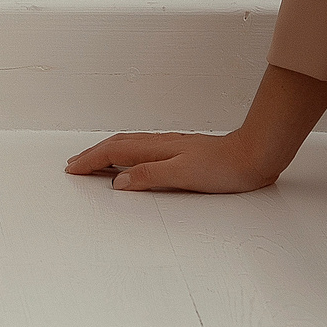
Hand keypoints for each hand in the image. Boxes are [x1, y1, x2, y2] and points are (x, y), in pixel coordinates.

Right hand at [63, 129, 285, 193]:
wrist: (254, 156)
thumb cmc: (223, 168)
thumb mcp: (183, 175)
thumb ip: (149, 176)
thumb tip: (118, 181)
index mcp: (155, 149)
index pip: (113, 153)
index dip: (91, 161)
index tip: (72, 169)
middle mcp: (159, 144)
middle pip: (116, 145)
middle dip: (92, 154)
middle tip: (73, 164)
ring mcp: (169, 146)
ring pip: (128, 146)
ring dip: (106, 153)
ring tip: (93, 161)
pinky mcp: (179, 152)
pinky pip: (140, 150)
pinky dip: (124, 154)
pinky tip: (129, 160)